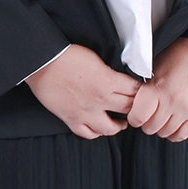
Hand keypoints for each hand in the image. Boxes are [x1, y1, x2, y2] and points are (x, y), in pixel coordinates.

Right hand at [25, 44, 141, 139]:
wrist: (43, 63)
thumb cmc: (66, 55)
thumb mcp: (95, 58)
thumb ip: (108, 71)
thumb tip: (117, 78)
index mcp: (107, 80)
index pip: (134, 90)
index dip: (141, 91)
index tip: (144, 92)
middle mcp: (100, 99)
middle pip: (127, 108)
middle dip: (135, 108)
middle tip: (138, 108)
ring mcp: (86, 112)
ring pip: (111, 128)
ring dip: (120, 125)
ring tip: (123, 122)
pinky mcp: (72, 119)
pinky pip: (88, 134)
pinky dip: (96, 133)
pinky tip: (100, 129)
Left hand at [127, 38, 187, 141]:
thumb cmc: (177, 55)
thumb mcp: (153, 67)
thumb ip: (143, 87)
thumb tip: (132, 102)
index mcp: (157, 88)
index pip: (138, 117)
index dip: (133, 116)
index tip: (135, 111)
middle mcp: (171, 102)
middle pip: (150, 128)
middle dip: (146, 121)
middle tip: (148, 111)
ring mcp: (185, 110)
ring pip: (164, 133)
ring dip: (160, 126)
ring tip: (161, 113)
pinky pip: (181, 135)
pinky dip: (174, 132)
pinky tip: (171, 121)